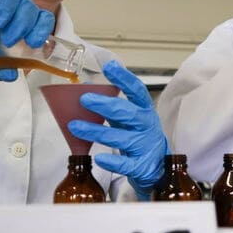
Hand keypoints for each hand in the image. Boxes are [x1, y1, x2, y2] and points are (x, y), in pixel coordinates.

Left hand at [67, 61, 168, 199]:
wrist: (156, 165)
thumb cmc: (138, 135)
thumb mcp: (128, 116)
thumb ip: (111, 103)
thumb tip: (83, 87)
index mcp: (144, 109)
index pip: (136, 90)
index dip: (124, 78)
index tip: (109, 67)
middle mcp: (146, 125)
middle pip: (127, 113)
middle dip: (105, 105)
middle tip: (84, 99)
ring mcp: (144, 145)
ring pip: (120, 137)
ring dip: (96, 131)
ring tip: (75, 126)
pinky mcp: (140, 166)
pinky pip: (126, 163)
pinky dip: (112, 161)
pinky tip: (98, 157)